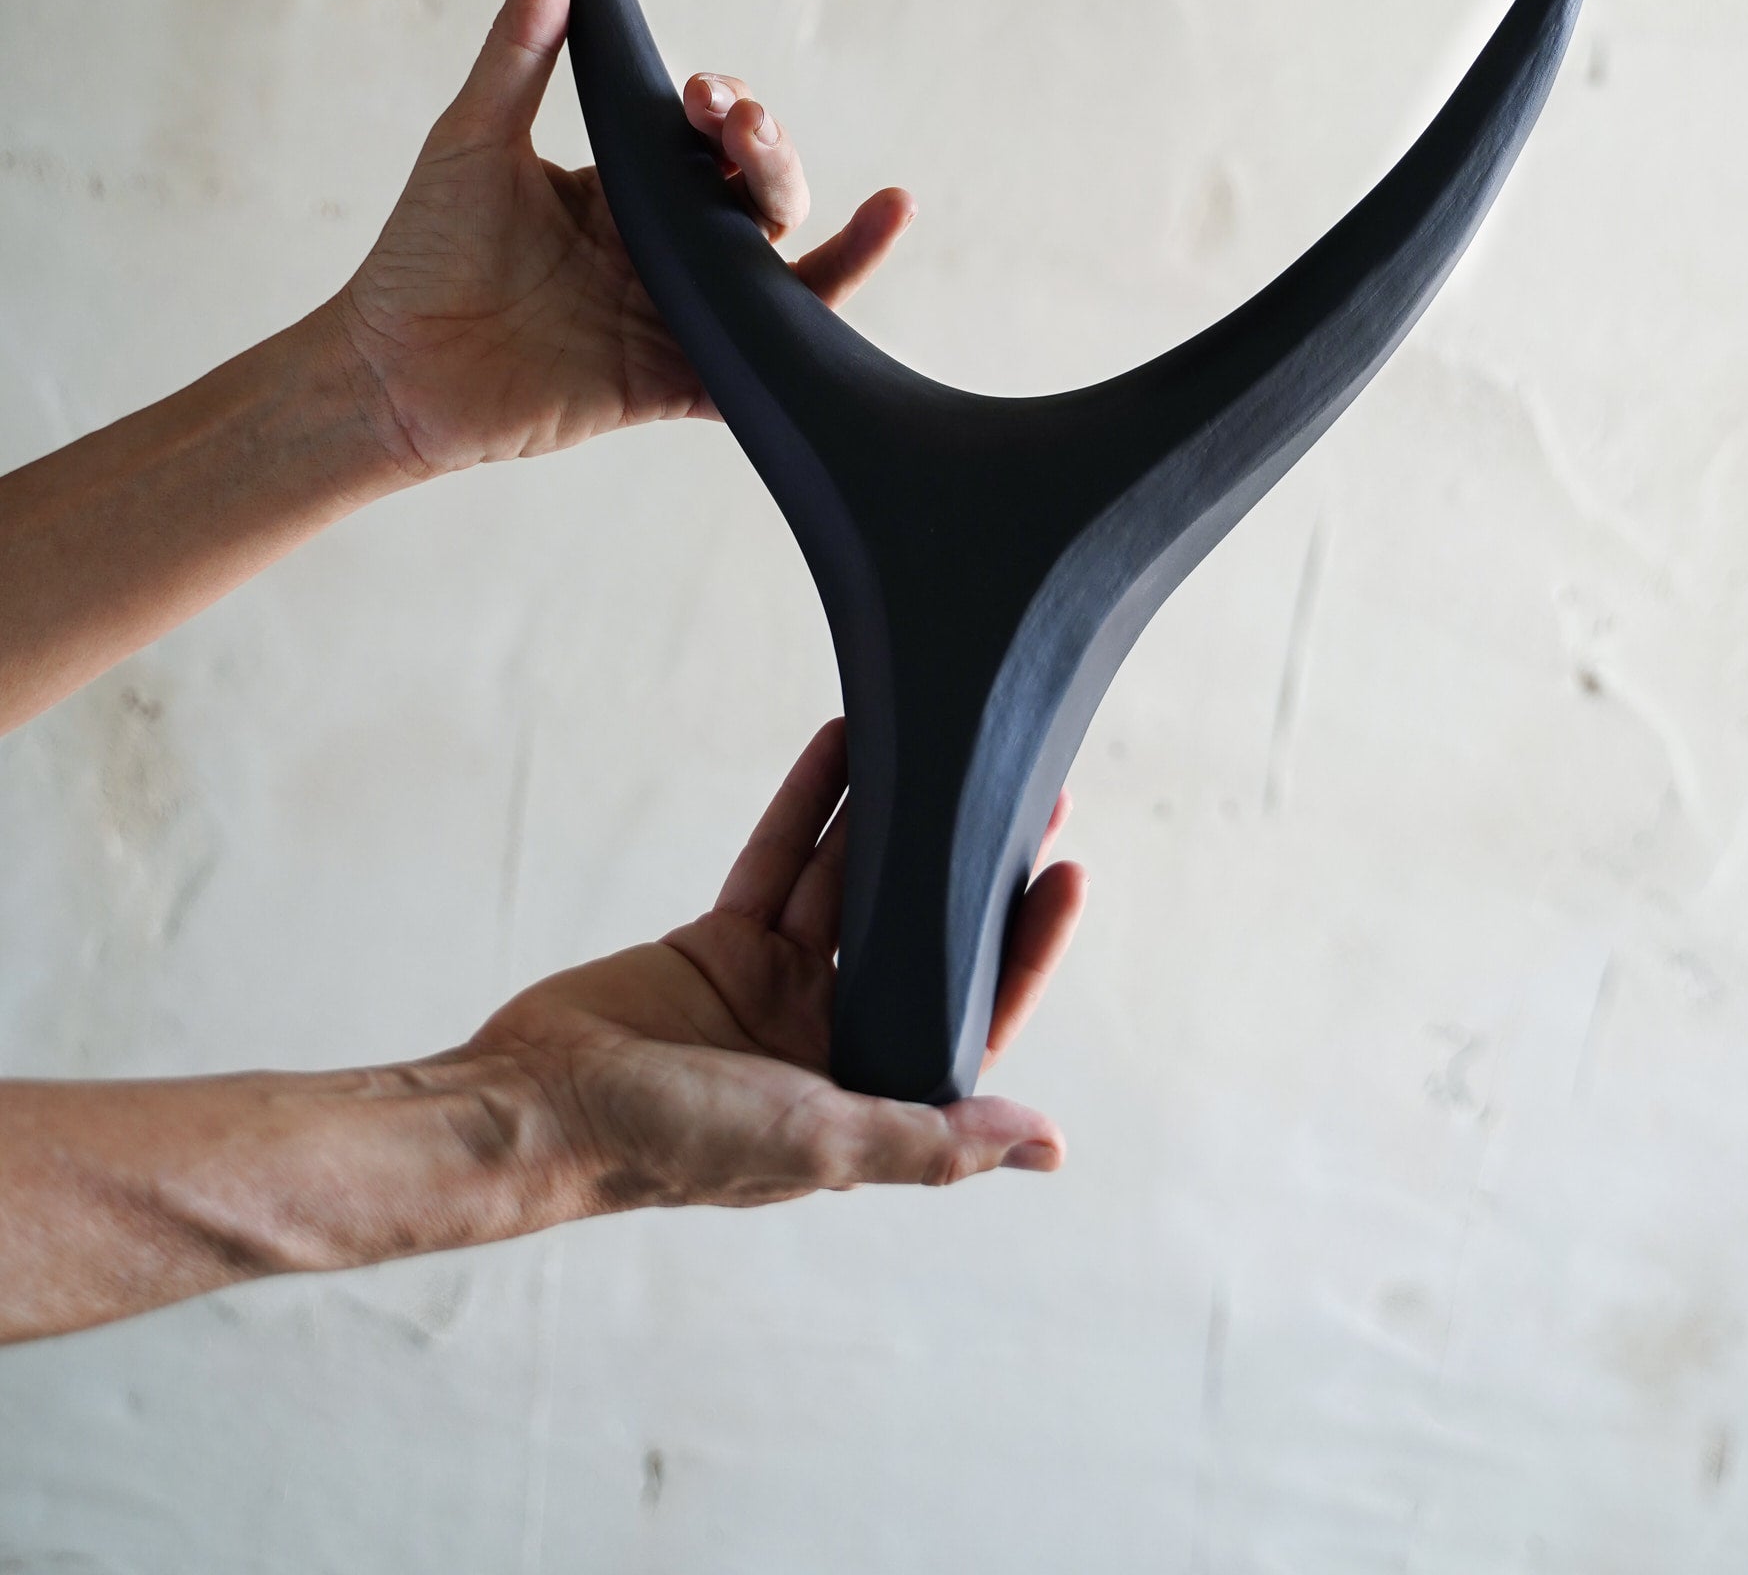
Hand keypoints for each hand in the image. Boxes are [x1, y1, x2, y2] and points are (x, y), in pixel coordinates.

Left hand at [330, 0, 914, 478]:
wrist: (395, 369)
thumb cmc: (424, 253)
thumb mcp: (477, 136)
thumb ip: (523, 47)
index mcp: (632, 189)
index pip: (712, 140)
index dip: (729, 112)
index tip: (709, 93)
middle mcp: (670, 249)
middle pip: (764, 198)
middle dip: (773, 156)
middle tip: (743, 127)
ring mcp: (683, 317)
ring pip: (789, 279)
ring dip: (844, 244)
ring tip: (889, 208)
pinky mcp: (682, 382)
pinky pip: (768, 366)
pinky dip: (819, 337)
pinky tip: (857, 298)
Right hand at [472, 721, 1087, 1205]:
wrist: (536, 1108)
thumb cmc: (676, 1144)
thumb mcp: (819, 1143)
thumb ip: (932, 1140)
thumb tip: (1049, 1145)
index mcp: (866, 1087)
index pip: (971, 1012)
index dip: (1024, 949)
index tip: (1067, 876)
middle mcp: (831, 1034)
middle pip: (921, 937)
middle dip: (972, 873)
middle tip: (1030, 798)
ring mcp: (775, 984)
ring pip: (851, 883)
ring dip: (894, 821)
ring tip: (946, 752)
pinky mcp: (719, 941)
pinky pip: (779, 860)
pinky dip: (809, 805)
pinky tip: (843, 746)